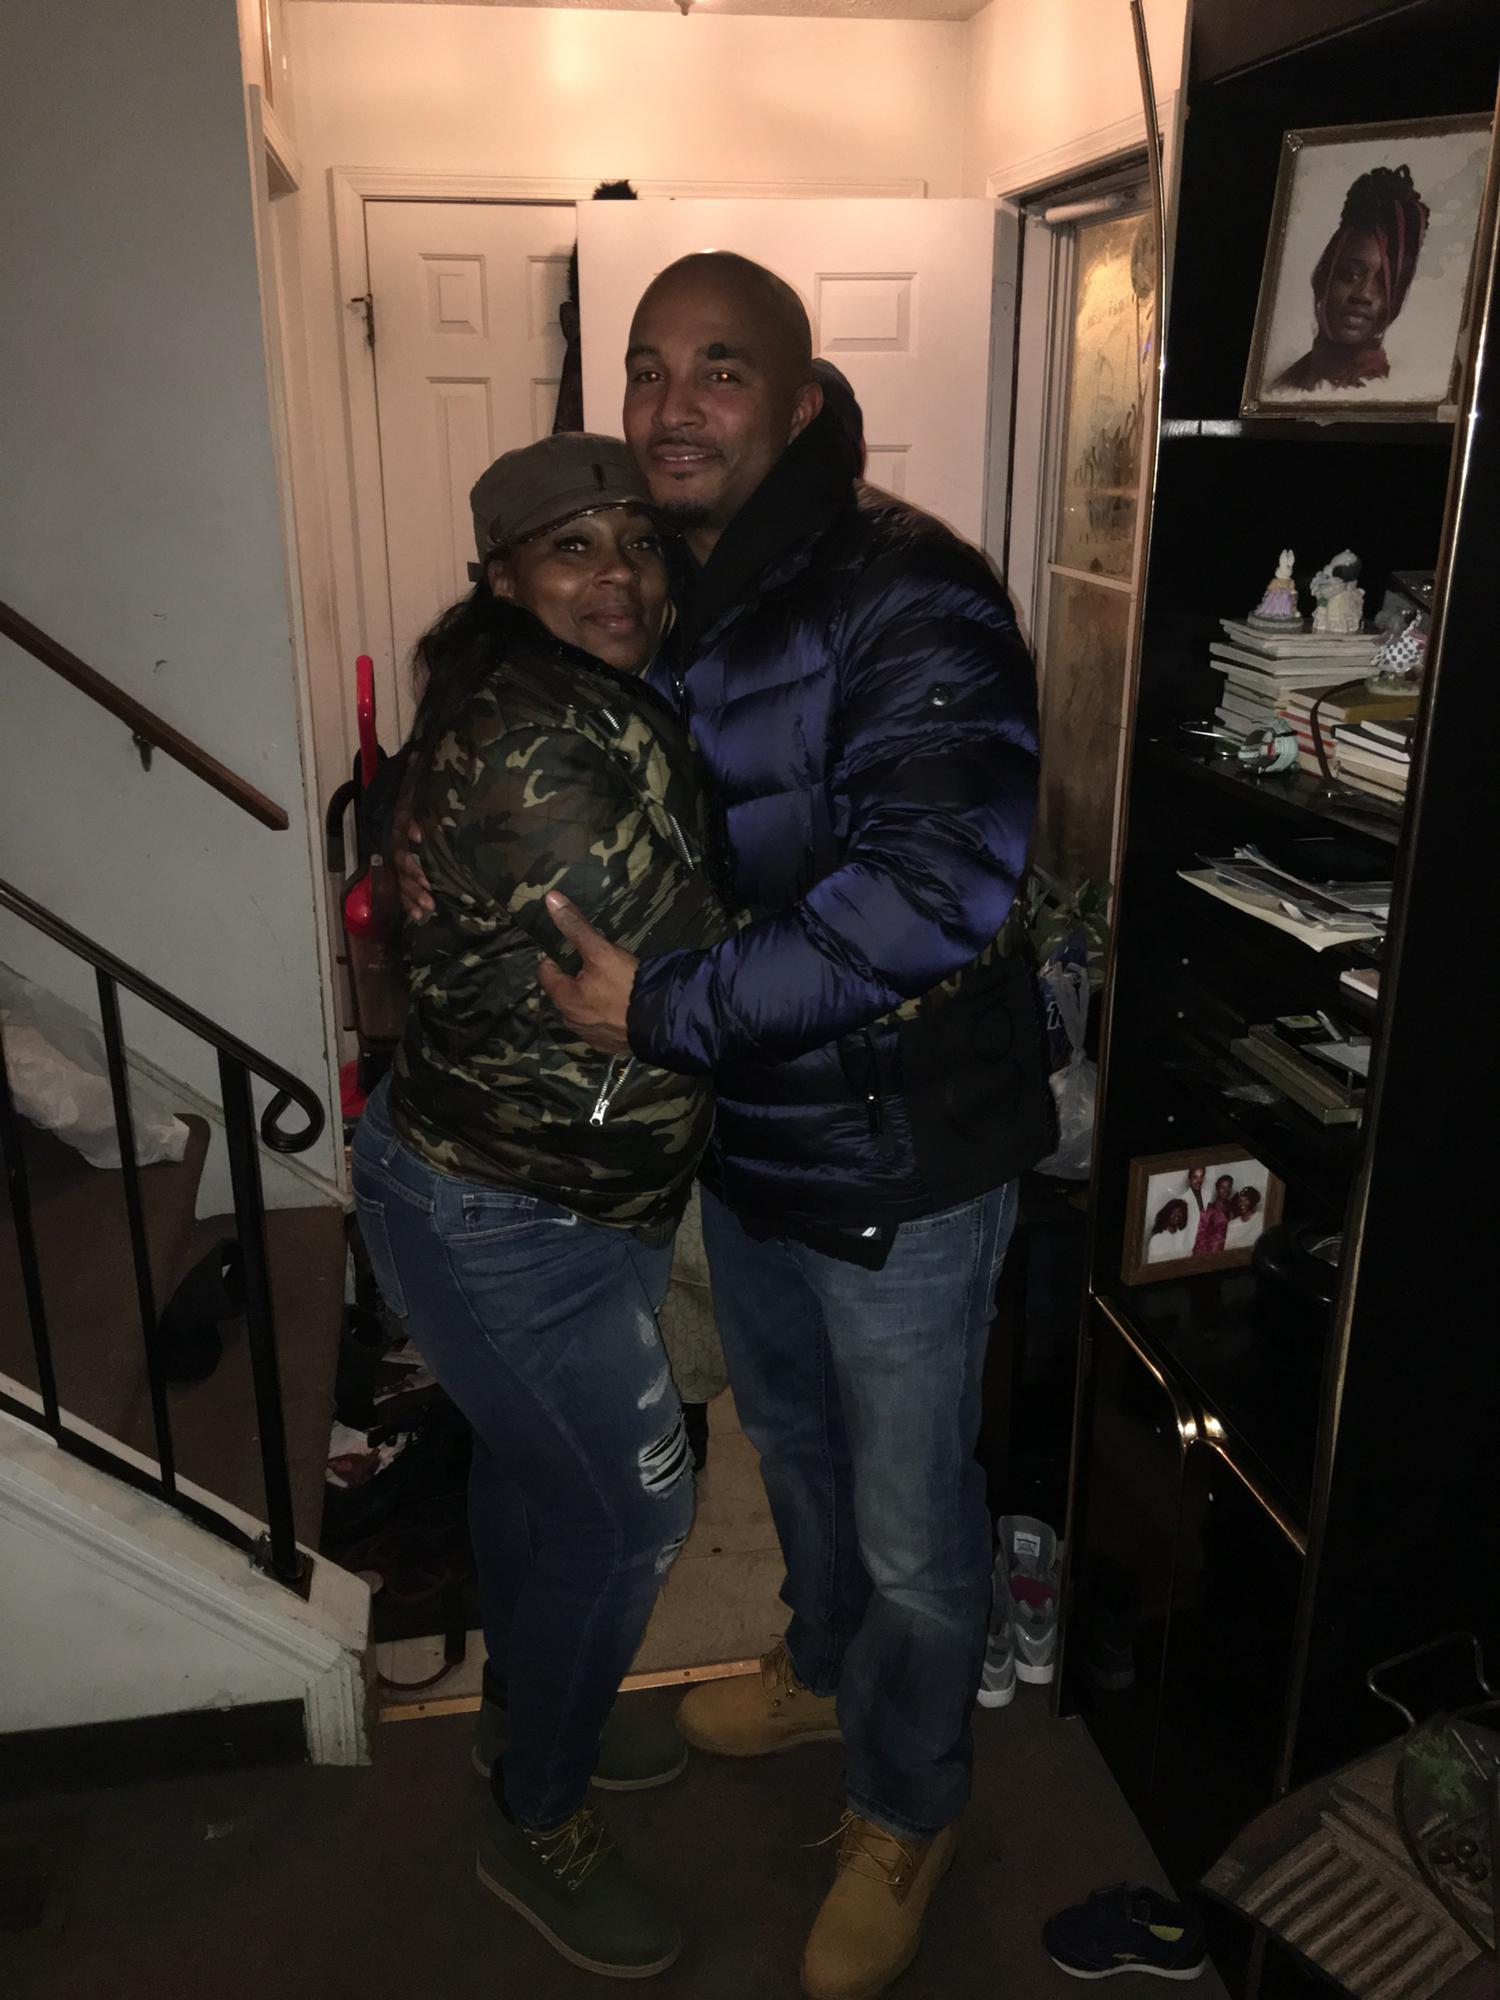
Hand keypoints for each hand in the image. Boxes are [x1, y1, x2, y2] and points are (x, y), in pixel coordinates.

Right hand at [392, 814, 434, 922]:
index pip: (401, 859)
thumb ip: (408, 822)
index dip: (412, 871)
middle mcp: (388, 857)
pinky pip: (396, 891)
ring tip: (427, 911)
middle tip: (430, 903)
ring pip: (399, 886)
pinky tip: (417, 915)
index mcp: (391, 842)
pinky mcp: (390, 875)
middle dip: (415, 891)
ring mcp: (388, 867)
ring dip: (412, 900)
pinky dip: (407, 904)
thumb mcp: (403, 811)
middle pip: (400, 877)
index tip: (427, 882)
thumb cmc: (400, 811)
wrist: (382, 809)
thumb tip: (419, 837)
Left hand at [538, 892, 636, 1055]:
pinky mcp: (610, 1047)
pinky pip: (601, 1028)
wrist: (661, 1022)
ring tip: (613, 988)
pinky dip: (607, 1017)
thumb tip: (550, 898)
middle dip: (576, 980)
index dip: (556, 958)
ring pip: (582, 1012)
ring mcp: (590, 1036)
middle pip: (564, 993)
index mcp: (564, 998)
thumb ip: (575, 926)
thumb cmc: (627, 984)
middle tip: (599, 967)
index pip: (545, 972)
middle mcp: (571, 1021)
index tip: (574, 951)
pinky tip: (623, 1009)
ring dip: (591, 1000)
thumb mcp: (601, 950)